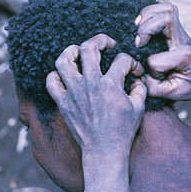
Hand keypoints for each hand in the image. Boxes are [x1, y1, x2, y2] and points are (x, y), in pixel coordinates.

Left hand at [46, 34, 146, 158]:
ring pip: (63, 60)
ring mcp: (74, 92)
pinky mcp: (63, 103)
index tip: (133, 70)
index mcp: (110, 84)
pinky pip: (51, 82)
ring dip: (72, 51)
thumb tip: (136, 79)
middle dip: (99, 40)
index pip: (121, 59)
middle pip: (88, 48)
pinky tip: (65, 75)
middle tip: (106, 44)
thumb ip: (139, 88)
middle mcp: (90, 84)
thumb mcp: (139, 108)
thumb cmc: (123, 131)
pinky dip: (56, 75)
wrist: (104, 151)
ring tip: (79, 51)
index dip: (131, 61)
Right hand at [135, 3, 190, 100]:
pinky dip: (150, 12)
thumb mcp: (175, 94)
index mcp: (185, 58)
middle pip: (166, 19)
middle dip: (146, 30)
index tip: (159, 76)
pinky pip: (165, 8)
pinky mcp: (176, 27)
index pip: (157, 60)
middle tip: (140, 44)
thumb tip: (137, 73)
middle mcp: (184, 40)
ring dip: (147, 16)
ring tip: (139, 31)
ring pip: (166, 9)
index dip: (152, 70)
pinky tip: (143, 24)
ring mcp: (181, 31)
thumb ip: (154, 88)